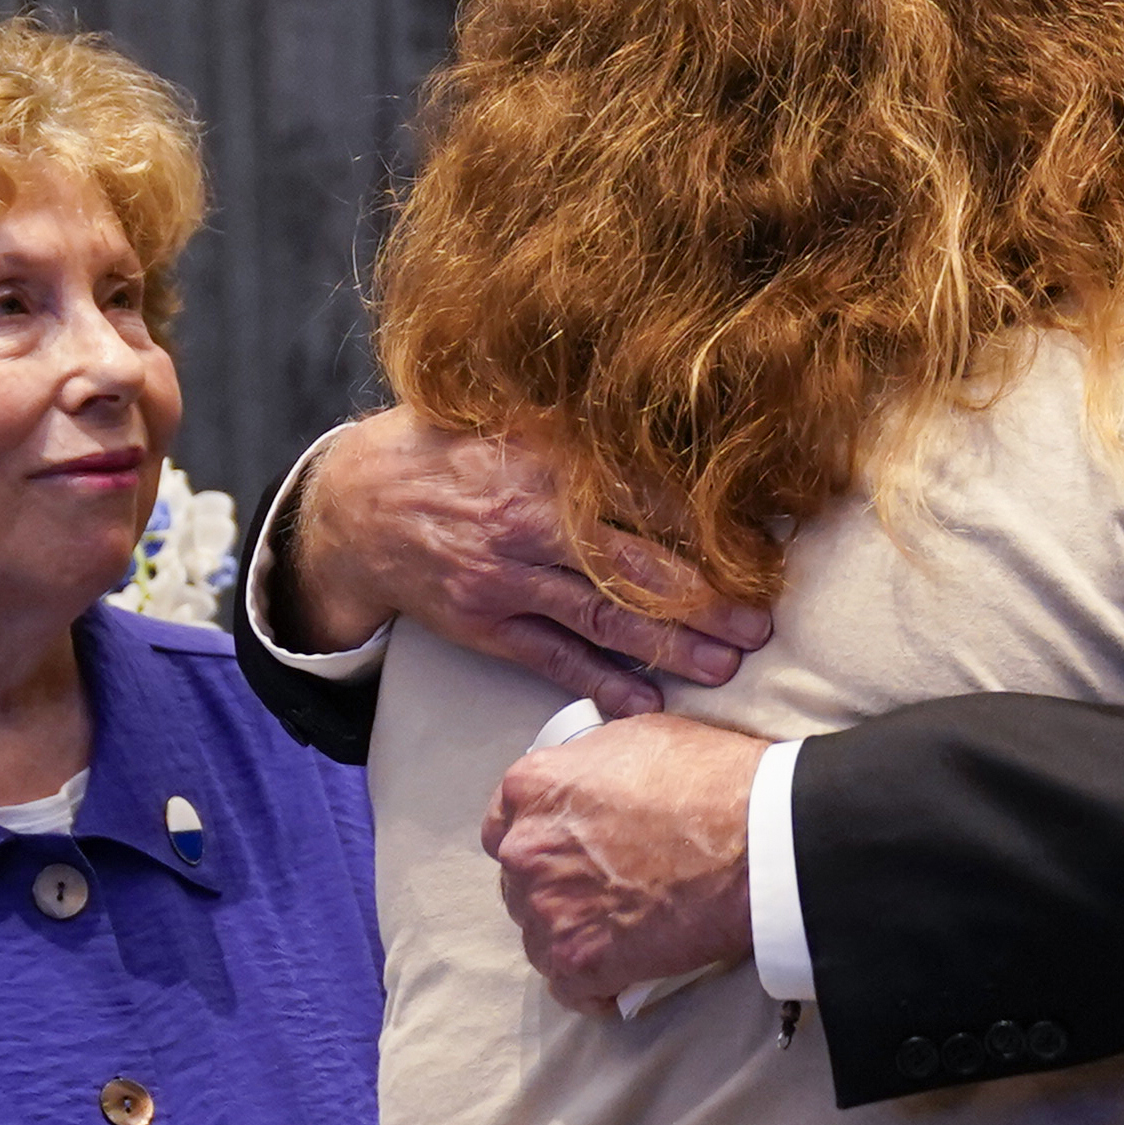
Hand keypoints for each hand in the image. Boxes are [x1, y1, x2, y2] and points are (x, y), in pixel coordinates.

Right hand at [287, 408, 769, 714]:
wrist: (362, 506)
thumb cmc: (456, 452)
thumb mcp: (520, 420)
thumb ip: (589, 433)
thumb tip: (677, 431)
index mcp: (552, 464)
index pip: (647, 500)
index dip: (708, 529)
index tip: (759, 549)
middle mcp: (532, 524)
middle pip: (636, 568)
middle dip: (705, 599)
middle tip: (761, 622)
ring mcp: (507, 579)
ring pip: (602, 619)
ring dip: (668, 647)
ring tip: (725, 666)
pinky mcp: (486, 624)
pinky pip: (552, 659)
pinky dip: (600, 683)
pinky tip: (645, 703)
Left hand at [482, 712, 765, 1005]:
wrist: (760, 837)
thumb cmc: (712, 780)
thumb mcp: (637, 737)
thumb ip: (589, 765)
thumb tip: (586, 783)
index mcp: (534, 788)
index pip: (502, 825)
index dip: (538, 839)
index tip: (563, 851)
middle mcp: (527, 849)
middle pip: (520, 881)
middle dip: (554, 887)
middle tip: (603, 890)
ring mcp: (549, 909)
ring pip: (539, 934)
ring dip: (573, 934)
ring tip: (621, 932)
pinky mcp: (579, 961)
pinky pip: (568, 988)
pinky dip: (593, 987)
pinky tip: (622, 976)